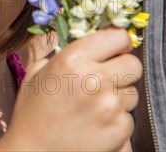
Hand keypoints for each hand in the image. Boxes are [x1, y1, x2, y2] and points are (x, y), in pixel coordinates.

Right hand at [0, 27, 141, 150]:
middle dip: (122, 70)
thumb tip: (88, 46)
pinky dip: (116, 120)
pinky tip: (95, 124)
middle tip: (106, 80)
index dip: (117, 43)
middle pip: (133, 63)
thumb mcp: (37, 73)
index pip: (118, 37)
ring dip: (118, 97)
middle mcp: (94, 79)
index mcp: (72, 59)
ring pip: (132, 92)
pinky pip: (128, 117)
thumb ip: (62, 55)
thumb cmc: (32, 112)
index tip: (113, 50)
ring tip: (93, 107)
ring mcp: (110, 106)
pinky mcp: (120, 129)